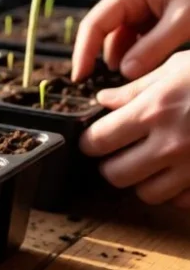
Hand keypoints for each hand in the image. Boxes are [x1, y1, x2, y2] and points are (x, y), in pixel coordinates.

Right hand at [71, 0, 189, 80]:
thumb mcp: (183, 22)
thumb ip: (153, 48)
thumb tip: (125, 72)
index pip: (94, 24)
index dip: (83, 52)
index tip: (79, 78)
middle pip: (105, 32)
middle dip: (106, 58)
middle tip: (110, 87)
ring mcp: (140, 5)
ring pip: (121, 38)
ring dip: (128, 59)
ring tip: (138, 79)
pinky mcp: (152, 15)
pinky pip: (137, 39)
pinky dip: (141, 54)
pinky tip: (149, 68)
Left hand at [80, 51, 189, 206]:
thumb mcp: (178, 68)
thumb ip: (137, 88)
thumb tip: (104, 100)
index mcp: (155, 111)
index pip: (98, 141)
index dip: (89, 142)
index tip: (92, 140)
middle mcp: (171, 143)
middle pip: (116, 174)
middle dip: (111, 166)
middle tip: (117, 154)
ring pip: (146, 194)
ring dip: (142, 181)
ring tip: (149, 164)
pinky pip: (181, 201)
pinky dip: (175, 193)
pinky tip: (178, 173)